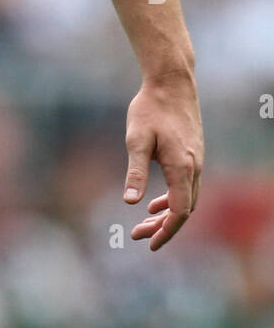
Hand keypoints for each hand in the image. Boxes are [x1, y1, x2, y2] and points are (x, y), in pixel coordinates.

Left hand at [123, 71, 202, 249]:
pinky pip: (186, 186)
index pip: (179, 212)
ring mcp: (196, 161)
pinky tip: (153, 201)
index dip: (165, 231)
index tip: (149, 244)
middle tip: (138, 236)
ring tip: (144, 224)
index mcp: (182, 168)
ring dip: (166, 214)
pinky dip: (171, 199)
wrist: (171, 82)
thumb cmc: (151, 108)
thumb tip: (130, 202)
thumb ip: (135, 171)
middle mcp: (194, 168)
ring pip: (186, 199)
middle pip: (184, 210)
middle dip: (163, 227)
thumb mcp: (136, 139)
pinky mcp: (192, 154)